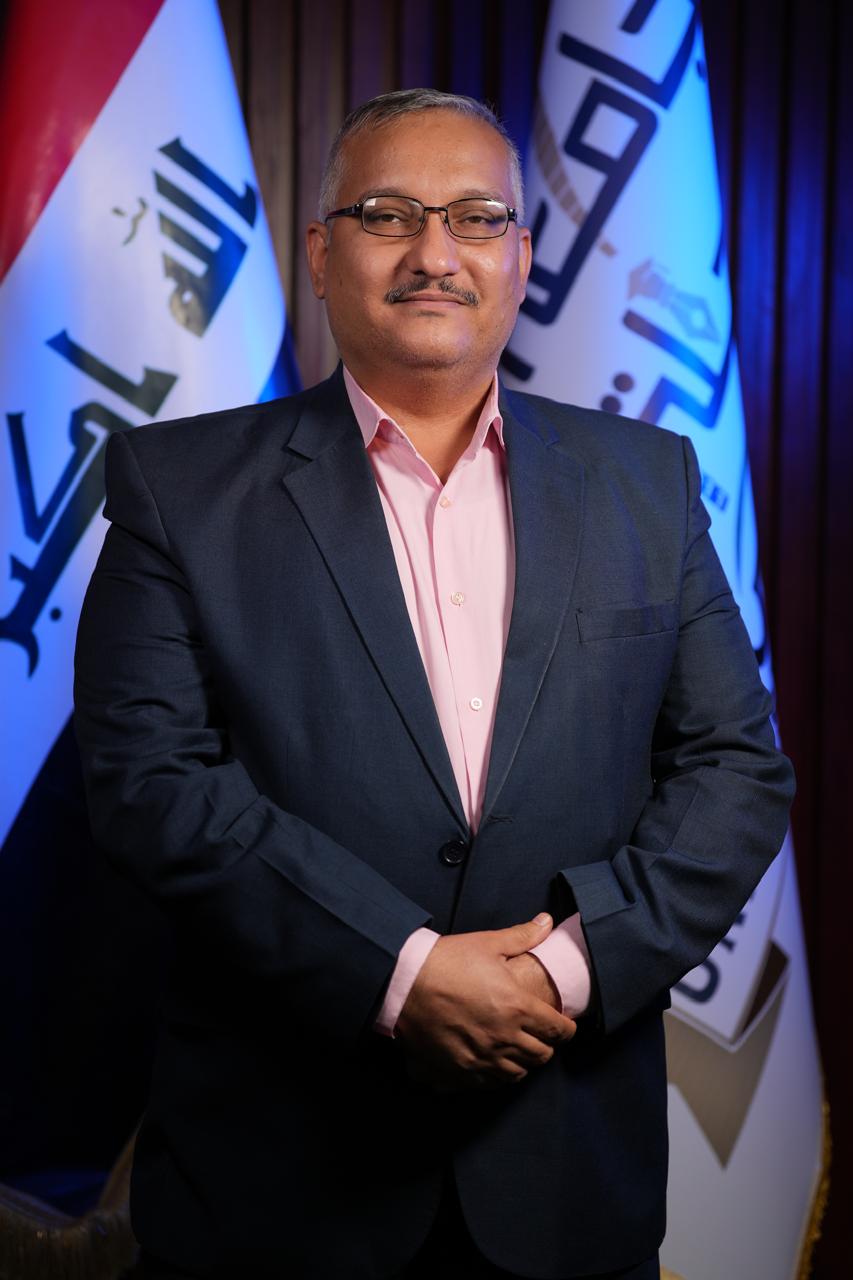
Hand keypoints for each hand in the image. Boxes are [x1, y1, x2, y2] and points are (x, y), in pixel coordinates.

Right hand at [395, 914, 575, 1091]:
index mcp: (516, 1007)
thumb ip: (522, 936)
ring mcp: (481, 1058)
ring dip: (524, 1062)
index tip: (565, 1025)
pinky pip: (490, 1083)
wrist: (402, 983)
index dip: (567, 1028)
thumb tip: (547, 922)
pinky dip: (498, 1075)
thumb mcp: (487, 943)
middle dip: (548, 1046)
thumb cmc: (446, 960)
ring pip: (518, 1073)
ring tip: (519, 1050)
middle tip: (542, 1036)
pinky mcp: (459, 1071)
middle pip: (541, 1055)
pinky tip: (494, 1062)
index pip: (557, 1029)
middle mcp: (503, 1038)